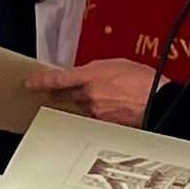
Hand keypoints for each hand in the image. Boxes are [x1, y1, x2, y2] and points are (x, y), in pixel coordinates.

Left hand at [25, 58, 158, 126]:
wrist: (158, 100)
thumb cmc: (144, 80)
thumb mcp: (116, 64)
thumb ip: (97, 70)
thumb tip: (90, 75)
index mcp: (90, 76)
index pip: (58, 79)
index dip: (41, 82)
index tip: (31, 83)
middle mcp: (89, 95)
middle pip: (66, 96)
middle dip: (58, 94)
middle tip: (50, 93)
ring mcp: (96, 112)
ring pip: (81, 107)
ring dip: (84, 102)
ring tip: (100, 97)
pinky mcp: (105, 124)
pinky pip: (95, 117)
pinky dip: (98, 112)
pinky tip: (111, 108)